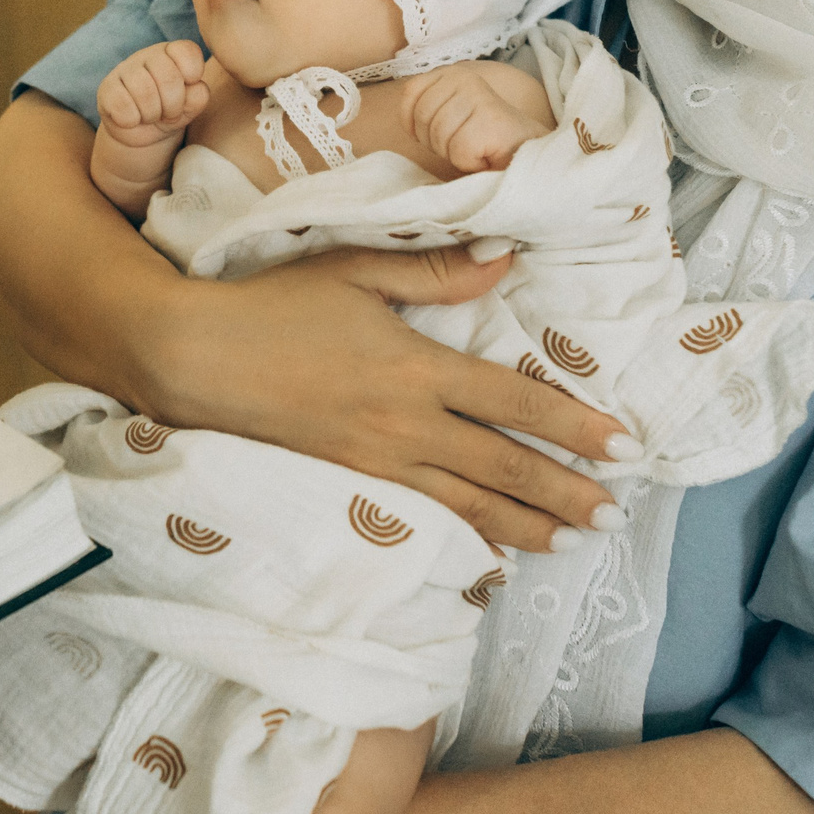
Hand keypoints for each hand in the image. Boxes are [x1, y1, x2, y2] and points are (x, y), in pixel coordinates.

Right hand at [96, 41, 209, 149]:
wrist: (141, 133)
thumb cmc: (169, 113)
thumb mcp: (189, 107)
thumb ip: (198, 96)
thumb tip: (194, 87)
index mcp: (172, 53)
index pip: (188, 52)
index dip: (193, 76)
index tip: (188, 90)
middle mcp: (148, 55)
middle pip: (169, 78)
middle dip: (173, 105)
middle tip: (168, 113)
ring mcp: (124, 69)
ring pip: (145, 92)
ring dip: (152, 114)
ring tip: (151, 116)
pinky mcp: (106, 88)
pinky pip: (122, 105)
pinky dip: (132, 120)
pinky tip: (132, 118)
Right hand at [138, 246, 631, 551]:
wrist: (192, 359)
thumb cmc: (270, 305)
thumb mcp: (353, 269)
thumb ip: (433, 269)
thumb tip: (505, 260)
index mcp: (414, 367)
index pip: (513, 402)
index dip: (573, 425)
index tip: (622, 445)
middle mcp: (403, 425)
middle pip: (502, 469)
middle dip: (564, 493)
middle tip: (614, 512)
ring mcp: (374, 463)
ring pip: (467, 506)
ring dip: (527, 526)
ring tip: (571, 539)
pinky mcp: (347, 485)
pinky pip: (421, 519)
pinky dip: (464, 539)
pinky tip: (490, 554)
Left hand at [405, 62, 553, 173]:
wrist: (527, 153)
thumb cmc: (483, 139)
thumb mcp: (448, 113)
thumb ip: (427, 105)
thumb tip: (402, 113)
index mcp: (452, 72)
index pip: (410, 92)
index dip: (416, 122)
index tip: (440, 132)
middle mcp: (466, 77)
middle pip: (422, 117)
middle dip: (436, 142)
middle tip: (464, 143)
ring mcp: (479, 97)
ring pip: (438, 136)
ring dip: (454, 153)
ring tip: (477, 148)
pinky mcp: (490, 121)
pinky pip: (458, 151)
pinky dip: (468, 162)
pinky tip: (486, 154)